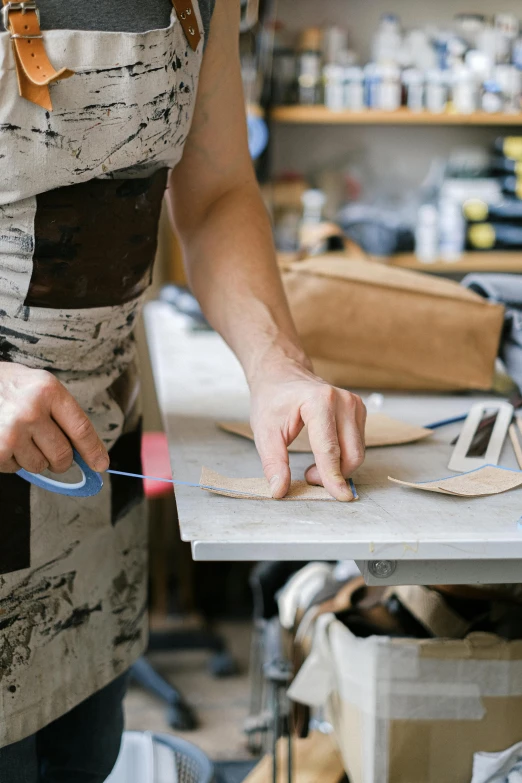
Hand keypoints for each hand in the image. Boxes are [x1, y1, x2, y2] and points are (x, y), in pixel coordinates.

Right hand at [0, 363, 108, 474]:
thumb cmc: (7, 386)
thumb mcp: (38, 386)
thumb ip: (61, 414)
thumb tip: (85, 451)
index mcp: (48, 390)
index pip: (81, 428)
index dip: (93, 451)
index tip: (101, 465)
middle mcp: (32, 410)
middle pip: (63, 455)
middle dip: (61, 460)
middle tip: (51, 451)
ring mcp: (12, 431)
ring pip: (39, 465)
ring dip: (32, 458)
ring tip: (19, 436)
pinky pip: (15, 469)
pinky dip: (11, 460)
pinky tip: (3, 440)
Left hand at [250, 361, 365, 500]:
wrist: (282, 375)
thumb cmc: (272, 400)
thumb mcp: (264, 432)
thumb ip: (273, 463)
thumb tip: (280, 490)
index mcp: (319, 402)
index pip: (329, 449)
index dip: (332, 476)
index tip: (339, 496)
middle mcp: (343, 401)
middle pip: (351, 453)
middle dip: (334, 475)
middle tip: (308, 477)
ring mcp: (354, 404)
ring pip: (357, 451)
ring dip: (339, 468)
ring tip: (313, 466)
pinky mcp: (359, 410)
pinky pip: (358, 444)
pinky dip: (344, 457)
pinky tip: (325, 454)